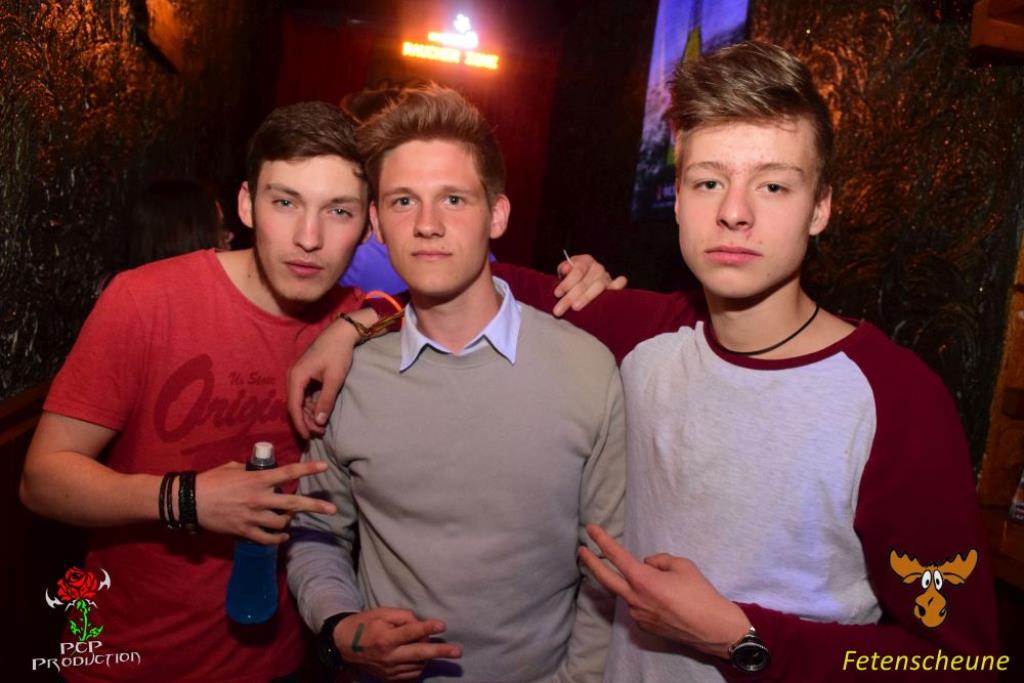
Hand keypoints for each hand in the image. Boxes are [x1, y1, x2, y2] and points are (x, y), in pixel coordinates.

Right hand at [194, 461, 336, 542]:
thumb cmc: (210, 481)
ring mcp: (253, 517)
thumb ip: (251, 471)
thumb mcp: (233, 468)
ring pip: (282, 523)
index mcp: (257, 480)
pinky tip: (283, 535)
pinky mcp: (245, 531)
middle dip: (315, 506)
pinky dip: (278, 538)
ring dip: (290, 521)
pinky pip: (268, 538)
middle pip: (293, 503)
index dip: (308, 469)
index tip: (324, 467)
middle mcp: (259, 498)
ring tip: (290, 519)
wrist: (189, 502)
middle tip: (332, 509)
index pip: (288, 473)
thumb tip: (262, 471)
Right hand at [287, 309, 371, 437]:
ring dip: (309, 414)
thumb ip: (326, 400)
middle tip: (319, 433)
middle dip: (306, 421)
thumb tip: (319, 422)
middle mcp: (293, 376)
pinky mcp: (305, 374)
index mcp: (296, 377)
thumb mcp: (334, 379)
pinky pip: (305, 394)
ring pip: (300, 401)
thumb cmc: (338, 354)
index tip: (307, 437)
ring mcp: (298, 375)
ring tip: (321, 426)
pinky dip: (311, 404)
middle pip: (295, 405)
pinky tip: (320, 413)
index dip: (300, 424)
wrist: (341, 333)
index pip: (294, 406)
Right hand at [334, 608, 461, 680]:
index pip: (411, 632)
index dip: (427, 628)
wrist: (344, 645)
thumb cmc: (365, 624)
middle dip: (440, 652)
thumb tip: (420, 624)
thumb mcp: (381, 613)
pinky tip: (421, 658)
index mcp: (386, 638)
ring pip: (418, 665)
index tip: (442, 625)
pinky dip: (420, 666)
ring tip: (433, 648)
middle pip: (419, 654)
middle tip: (457, 652)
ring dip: (429, 656)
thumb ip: (403, 617)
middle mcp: (389, 657)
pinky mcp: (389, 678)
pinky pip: (412, 675)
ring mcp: (389, 670)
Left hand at [552, 254, 626, 316]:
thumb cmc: (571, 277)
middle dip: (570, 297)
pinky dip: (617, 288)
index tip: (557, 294)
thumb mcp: (564, 271)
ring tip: (575, 307)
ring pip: (599, 286)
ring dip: (586, 297)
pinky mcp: (613, 286)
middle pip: (585, 282)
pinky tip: (611, 295)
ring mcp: (607, 277)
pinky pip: (618, 285)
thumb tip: (565, 269)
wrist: (583, 279)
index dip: (567, 282)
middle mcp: (597, 267)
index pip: (577, 271)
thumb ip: (563, 269)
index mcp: (585, 260)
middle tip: (559, 309)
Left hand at [578, 524, 748, 658]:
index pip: (616, 556)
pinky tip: (662, 600)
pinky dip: (643, 598)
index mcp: (642, 580)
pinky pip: (638, 606)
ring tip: (660, 585)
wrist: (713, 629)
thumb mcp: (683, 565)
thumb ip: (659, 561)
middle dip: (591, 562)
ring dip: (632, 584)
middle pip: (605, 578)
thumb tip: (647, 565)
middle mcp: (634, 598)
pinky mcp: (644, 627)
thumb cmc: (700, 594)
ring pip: (627, 593)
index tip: (590, 529)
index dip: (601, 540)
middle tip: (581, 550)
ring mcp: (637, 615)